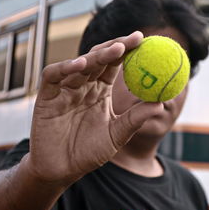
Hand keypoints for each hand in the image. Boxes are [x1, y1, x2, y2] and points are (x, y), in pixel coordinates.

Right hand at [26, 31, 162, 183]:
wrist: (62, 170)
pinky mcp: (46, 96)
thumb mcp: (117, 134)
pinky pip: (53, 75)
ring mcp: (65, 89)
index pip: (115, 64)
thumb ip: (136, 118)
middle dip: (117, 46)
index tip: (145, 42)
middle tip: (135, 39)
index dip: (128, 51)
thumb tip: (161, 103)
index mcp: (100, 90)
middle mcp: (83, 85)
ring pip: (80, 63)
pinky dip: (65, 67)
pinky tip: (82, 64)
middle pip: (100, 58)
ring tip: (116, 50)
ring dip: (97, 55)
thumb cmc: (90, 152)